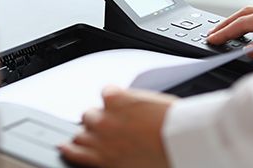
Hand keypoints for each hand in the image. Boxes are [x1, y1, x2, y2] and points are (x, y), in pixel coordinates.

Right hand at [58, 85, 177, 167]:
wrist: (183, 141)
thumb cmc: (166, 158)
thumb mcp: (135, 166)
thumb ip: (115, 159)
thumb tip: (116, 156)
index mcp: (103, 160)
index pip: (73, 152)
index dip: (71, 148)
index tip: (69, 145)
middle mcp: (99, 140)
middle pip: (79, 132)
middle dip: (91, 131)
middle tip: (107, 129)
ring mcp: (105, 118)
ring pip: (88, 113)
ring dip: (100, 113)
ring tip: (117, 114)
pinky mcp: (115, 99)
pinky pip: (106, 92)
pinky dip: (115, 94)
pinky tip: (128, 98)